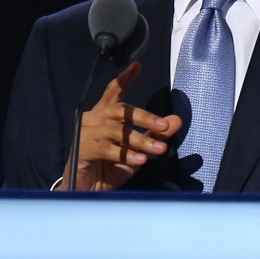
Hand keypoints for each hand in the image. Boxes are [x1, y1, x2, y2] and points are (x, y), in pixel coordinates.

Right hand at [57, 62, 182, 190]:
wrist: (87, 192)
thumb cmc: (110, 168)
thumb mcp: (137, 150)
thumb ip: (154, 134)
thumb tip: (176, 120)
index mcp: (104, 116)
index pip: (114, 92)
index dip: (124, 79)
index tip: (137, 66)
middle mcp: (93, 120)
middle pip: (119, 110)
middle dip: (144, 116)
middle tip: (164, 125)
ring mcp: (86, 134)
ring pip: (117, 131)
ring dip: (140, 140)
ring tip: (159, 149)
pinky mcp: (83, 150)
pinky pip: (107, 149)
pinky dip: (126, 155)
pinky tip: (140, 160)